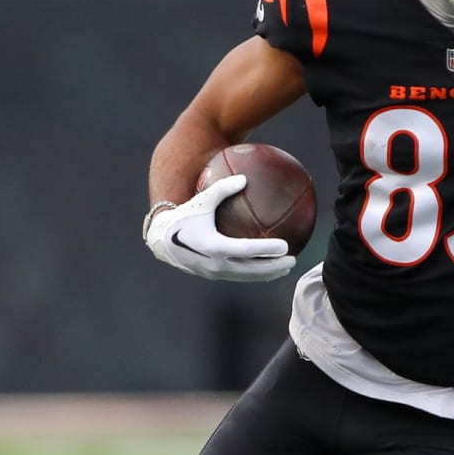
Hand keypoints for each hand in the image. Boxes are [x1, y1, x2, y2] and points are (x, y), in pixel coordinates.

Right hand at [145, 175, 295, 282]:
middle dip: (273, 267)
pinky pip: (239, 276)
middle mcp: (215, 264)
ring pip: (246, 276)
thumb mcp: (202, 200)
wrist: (161, 240)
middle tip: (292, 260)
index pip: (247, 251)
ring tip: (285, 269)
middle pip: (251, 270)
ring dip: (267, 274)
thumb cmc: (184, 216)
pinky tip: (267, 268)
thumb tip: (245, 178)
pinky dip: (254, 273)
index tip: (286, 246)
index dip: (267, 250)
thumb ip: (222, 189)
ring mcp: (214, 272)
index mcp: (213, 246)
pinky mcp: (213, 275)